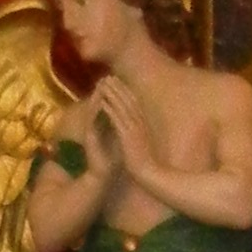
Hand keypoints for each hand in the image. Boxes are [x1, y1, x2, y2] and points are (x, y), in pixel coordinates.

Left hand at [87, 76, 154, 191]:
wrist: (149, 174)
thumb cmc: (147, 163)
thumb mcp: (144, 144)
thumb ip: (139, 133)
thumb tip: (136, 128)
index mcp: (143, 125)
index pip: (135, 103)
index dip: (125, 91)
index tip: (118, 82)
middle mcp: (139, 124)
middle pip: (128, 100)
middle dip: (118, 87)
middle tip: (108, 77)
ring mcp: (133, 129)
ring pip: (121, 106)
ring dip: (112, 94)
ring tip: (102, 84)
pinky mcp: (127, 136)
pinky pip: (116, 119)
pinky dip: (109, 108)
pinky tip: (101, 101)